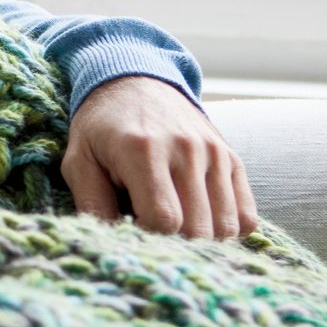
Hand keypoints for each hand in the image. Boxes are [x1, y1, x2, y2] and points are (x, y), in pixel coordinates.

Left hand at [61, 76, 257, 238]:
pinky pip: (247, 216)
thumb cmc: (101, 128)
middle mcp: (187, 150)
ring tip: (175, 229)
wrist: (135, 81)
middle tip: (152, 236)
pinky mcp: (232, 158)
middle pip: (198, 229)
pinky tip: (200, 222)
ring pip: (226, 226)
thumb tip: (109, 244)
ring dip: (203, 241)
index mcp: (143, 150)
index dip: (148, 239)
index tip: (131, 231)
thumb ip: (91, 203)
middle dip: (175, 246)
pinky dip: (227, 230)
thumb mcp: (79, 160)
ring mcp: (215, 153)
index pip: (164, 220)